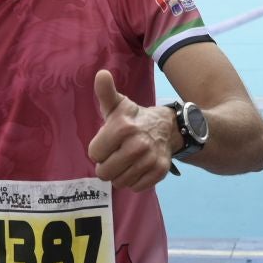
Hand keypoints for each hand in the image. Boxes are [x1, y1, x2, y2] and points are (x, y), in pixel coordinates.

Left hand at [86, 70, 173, 188]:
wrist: (167, 127)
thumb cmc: (134, 118)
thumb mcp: (118, 104)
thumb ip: (105, 92)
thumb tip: (100, 74)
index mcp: (123, 127)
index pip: (95, 154)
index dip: (99, 150)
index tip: (108, 143)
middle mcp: (137, 145)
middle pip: (105, 172)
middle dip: (107, 165)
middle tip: (115, 155)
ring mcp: (150, 160)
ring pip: (120, 182)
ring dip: (120, 174)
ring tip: (127, 161)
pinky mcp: (159, 171)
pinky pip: (136, 187)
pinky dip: (134, 180)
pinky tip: (138, 167)